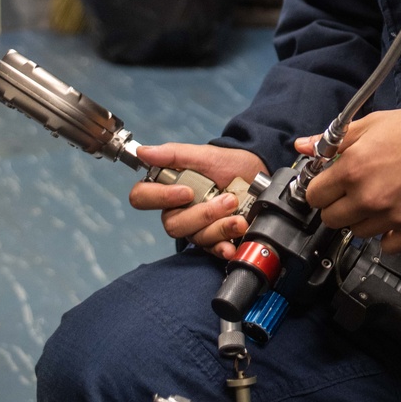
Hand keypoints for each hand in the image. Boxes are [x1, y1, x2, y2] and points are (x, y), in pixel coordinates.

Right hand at [130, 144, 266, 259]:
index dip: (160, 197)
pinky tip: (231, 245)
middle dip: (203, 214)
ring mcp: (196, 227)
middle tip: (228, 200)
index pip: (142, 197)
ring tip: (240, 217)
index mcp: (169, 189)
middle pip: (172, 224)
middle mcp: (179, 211)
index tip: (187, 191)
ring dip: (219, 227)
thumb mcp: (205, 155)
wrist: (258, 175)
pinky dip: (222, 248)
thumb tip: (143, 152)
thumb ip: (173, 154)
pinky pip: (211, 250)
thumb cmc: (229, 164)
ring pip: (195, 237)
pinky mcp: (214, 240)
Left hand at [297, 103, 400, 254]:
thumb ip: (335, 139)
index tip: (331, 184)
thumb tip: (303, 146)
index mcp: (354, 167)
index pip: (314, 194)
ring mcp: (392, 218)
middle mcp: (369, 197)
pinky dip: (390, 234)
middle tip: (357, 191)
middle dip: (339, 205)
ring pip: (358, 233)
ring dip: (364, 219)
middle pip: (331, 220)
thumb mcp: (375, 123)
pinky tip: (399, 213)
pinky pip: (388, 246)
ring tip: (383, 197)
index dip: (321, 187)